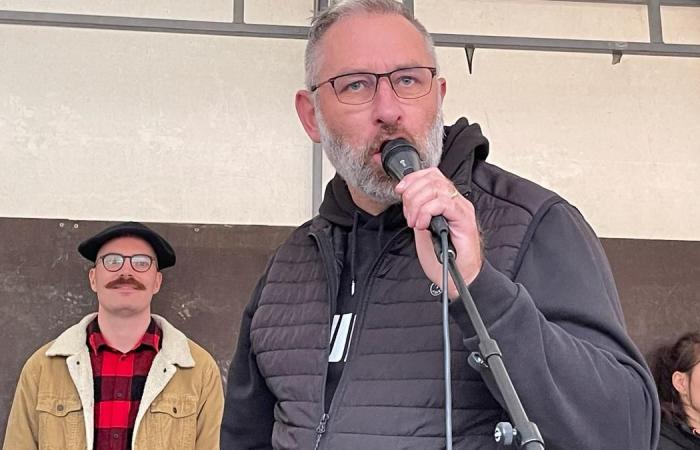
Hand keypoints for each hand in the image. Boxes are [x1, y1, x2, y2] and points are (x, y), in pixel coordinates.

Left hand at [395, 167, 482, 298]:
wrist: (456, 277)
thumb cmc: (442, 257)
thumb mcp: (422, 229)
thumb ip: (418, 212)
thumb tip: (407, 199)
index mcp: (447, 201)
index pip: (432, 175)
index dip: (413, 178)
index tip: (400, 190)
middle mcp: (456, 201)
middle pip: (433, 179)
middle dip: (412, 194)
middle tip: (408, 214)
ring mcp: (462, 209)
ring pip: (436, 189)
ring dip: (418, 204)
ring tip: (415, 222)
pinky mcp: (465, 219)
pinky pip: (443, 203)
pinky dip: (427, 211)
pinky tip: (423, 225)